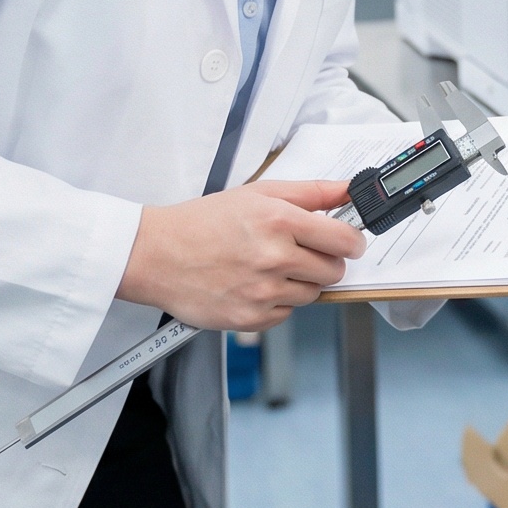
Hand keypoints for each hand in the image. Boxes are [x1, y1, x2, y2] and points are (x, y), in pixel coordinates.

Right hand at [117, 179, 364, 330]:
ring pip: (312, 294)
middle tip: (300, 252)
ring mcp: (263, 291)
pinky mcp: (251, 318)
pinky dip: (277, 302)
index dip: (352, 241)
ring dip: (300, 282)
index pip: (345, 239)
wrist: (155, 255)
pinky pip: (286, 314)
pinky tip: (254, 284)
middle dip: (325, 261)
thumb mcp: (257, 193)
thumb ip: (310, 192)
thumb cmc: (202, 223)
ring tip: (268, 267)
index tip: (349, 242)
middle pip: (334, 270)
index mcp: (279, 221)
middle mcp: (274, 257)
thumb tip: (348, 190)